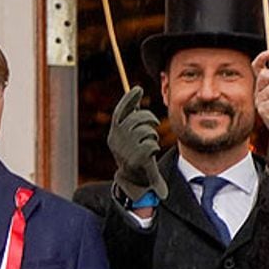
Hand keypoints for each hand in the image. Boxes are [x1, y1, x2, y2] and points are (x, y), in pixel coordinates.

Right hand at [105, 86, 165, 204]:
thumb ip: (131, 121)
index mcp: (114, 135)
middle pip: (136, 119)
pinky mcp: (137, 160)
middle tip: (155, 122)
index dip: (129, 99)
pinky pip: (151, 144)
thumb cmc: (135, 154)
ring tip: (151, 141)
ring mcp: (126, 151)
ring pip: (146, 131)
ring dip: (152, 134)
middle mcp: (117, 141)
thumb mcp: (129, 138)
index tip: (138, 88)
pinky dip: (154, 146)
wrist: (136, 180)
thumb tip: (135, 101)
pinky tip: (152, 153)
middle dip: (148, 118)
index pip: (120, 112)